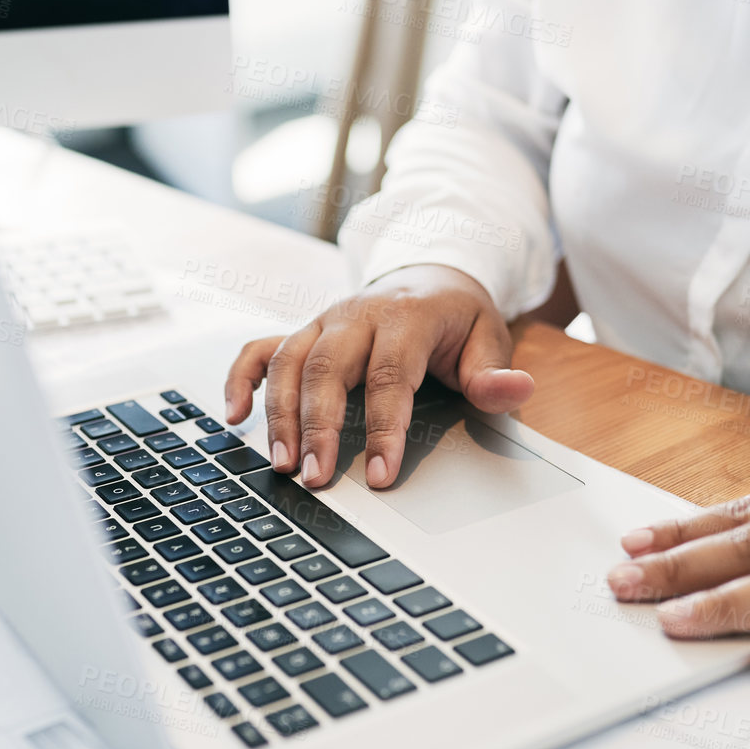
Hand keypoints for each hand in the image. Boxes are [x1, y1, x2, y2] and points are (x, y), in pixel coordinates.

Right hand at [223, 264, 534, 487]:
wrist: (430, 271)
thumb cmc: (458, 317)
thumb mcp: (490, 338)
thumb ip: (494, 372)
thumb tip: (515, 391)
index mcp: (406, 317)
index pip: (389, 376)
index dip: (385, 428)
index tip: (381, 476)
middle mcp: (356, 315)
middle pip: (326, 369)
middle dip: (317, 427)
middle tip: (315, 478)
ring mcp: (323, 321)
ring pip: (288, 362)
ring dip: (278, 415)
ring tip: (281, 464)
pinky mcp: (303, 330)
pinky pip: (260, 349)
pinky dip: (240, 378)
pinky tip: (234, 416)